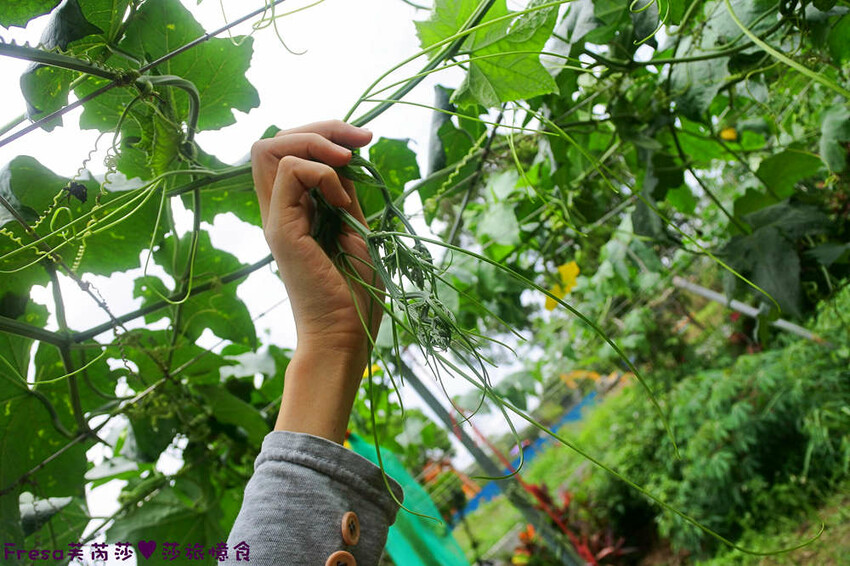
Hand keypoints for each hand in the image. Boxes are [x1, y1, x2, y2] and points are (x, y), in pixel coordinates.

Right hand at [251, 120, 381, 442]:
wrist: (346, 335)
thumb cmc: (355, 293)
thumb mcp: (356, 229)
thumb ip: (345, 196)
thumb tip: (348, 161)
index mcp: (295, 209)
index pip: (289, 149)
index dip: (325, 133)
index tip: (363, 141)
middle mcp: (279, 210)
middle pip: (275, 139)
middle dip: (320, 126)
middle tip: (359, 140)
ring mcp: (276, 219)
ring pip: (271, 146)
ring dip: (316, 142)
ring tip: (348, 163)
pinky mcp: (282, 230)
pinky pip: (289, 172)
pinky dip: (321, 173)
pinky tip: (342, 198)